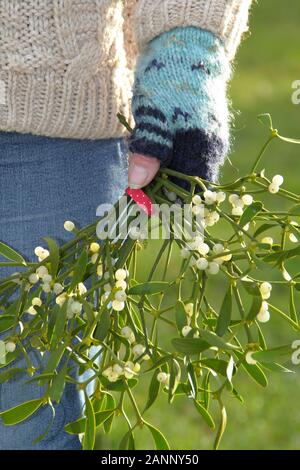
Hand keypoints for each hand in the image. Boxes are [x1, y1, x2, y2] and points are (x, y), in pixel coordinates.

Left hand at [128, 26, 229, 188]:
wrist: (183, 46)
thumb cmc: (169, 79)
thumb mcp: (152, 116)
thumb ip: (148, 152)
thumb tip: (137, 185)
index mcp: (203, 149)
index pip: (188, 194)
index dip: (165, 203)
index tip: (140, 206)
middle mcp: (209, 149)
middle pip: (183, 185)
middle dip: (156, 189)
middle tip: (131, 187)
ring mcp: (204, 140)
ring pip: (178, 170)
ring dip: (156, 173)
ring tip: (136, 164)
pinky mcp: (196, 132)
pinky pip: (178, 155)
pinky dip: (161, 158)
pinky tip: (145, 148)